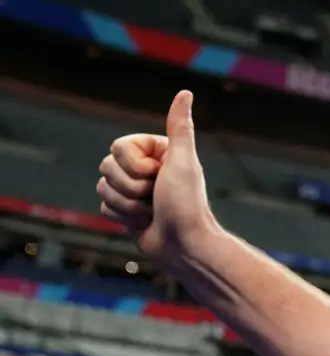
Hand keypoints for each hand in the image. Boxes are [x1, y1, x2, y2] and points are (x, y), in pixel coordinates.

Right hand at [98, 91, 218, 264]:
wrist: (184, 247)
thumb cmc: (186, 204)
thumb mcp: (183, 162)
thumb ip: (179, 128)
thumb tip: (185, 93)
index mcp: (155, 152)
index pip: (117, 147)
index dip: (134, 166)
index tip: (158, 176)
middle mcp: (144, 168)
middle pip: (106, 166)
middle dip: (131, 187)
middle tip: (155, 197)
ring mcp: (133, 190)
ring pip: (102, 187)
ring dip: (128, 205)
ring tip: (152, 212)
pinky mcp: (125, 210)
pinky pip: (103, 207)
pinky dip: (123, 217)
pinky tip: (144, 223)